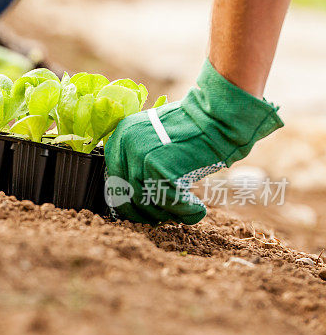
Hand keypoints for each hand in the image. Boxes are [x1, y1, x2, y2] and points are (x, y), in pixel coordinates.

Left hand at [104, 60, 283, 224]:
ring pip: (146, 200)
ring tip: (183, 214)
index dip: (129, 201)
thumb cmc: (192, 129)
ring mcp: (140, 155)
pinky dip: (183, 211)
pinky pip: (168, 200)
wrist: (218, 115)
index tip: (143, 211)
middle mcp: (124, 144)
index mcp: (120, 137)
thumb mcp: (154, 136)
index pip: (115, 180)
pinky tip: (196, 211)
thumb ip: (139, 159)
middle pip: (128, 193)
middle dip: (145, 212)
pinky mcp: (159, 167)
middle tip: (162, 219)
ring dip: (165, 213)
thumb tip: (136, 197)